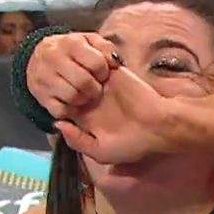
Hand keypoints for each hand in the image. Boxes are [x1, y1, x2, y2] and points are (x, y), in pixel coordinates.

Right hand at [27, 31, 114, 118]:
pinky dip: (70, 109)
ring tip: (84, 93)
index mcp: (69, 44)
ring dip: (83, 99)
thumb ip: (106, 48)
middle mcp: (53, 59)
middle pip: (84, 82)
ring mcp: (44, 79)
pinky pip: (61, 110)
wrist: (38, 58)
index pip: (96, 63)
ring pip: (73, 97)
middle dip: (95, 88)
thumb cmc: (71, 51)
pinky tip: (72, 101)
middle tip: (95, 86)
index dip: (104, 71)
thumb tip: (116, 63)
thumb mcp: (89, 41)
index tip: (101, 73)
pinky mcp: (41, 97)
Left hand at [54, 66, 178, 165]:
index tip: (54, 99)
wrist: (159, 125)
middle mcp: (92, 100)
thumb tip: (57, 124)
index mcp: (86, 118)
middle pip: (67, 86)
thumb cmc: (132, 143)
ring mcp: (102, 84)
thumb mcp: (101, 152)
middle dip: (62, 82)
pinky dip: (92, 62)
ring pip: (80, 71)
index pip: (63, 106)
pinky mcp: (115, 72)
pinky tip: (89, 69)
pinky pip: (98, 61)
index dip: (56, 101)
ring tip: (75, 73)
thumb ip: (77, 141)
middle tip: (61, 81)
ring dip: (76, 70)